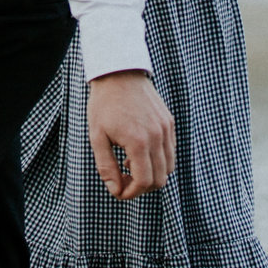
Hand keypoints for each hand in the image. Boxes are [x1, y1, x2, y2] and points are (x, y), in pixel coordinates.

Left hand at [85, 70, 174, 199]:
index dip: (131, 194)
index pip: (144, 182)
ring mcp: (166, 129)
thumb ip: (106, 167)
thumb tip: (115, 190)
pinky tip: (139, 151)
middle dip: (141, 187)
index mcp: (138, 142)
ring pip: (169, 167)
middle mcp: (157, 136)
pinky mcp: (170, 122)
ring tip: (130, 164)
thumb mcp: (97, 137)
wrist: (118, 73)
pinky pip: (171, 151)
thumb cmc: (104, 105)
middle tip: (123, 180)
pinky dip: (159, 159)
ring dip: (152, 174)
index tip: (118, 191)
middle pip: (160, 179)